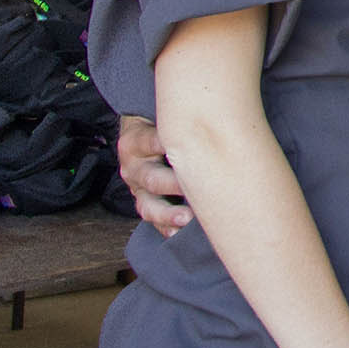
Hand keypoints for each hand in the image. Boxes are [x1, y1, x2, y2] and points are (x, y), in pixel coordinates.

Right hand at [117, 115, 191, 235]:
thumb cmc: (159, 123)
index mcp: (135, 141)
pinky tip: (182, 234)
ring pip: (148, 206)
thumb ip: (180, 118)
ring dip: (169, 214)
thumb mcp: (161, 115)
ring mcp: (137, 189)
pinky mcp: (144, 204)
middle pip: (152, 179)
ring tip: (188, 218)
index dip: (168, 146)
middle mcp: (133, 167)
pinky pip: (153, 222)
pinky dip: (168, 229)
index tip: (190, 148)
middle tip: (197, 187)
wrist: (136, 137)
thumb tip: (215, 113)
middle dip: (175, 185)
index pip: (152, 142)